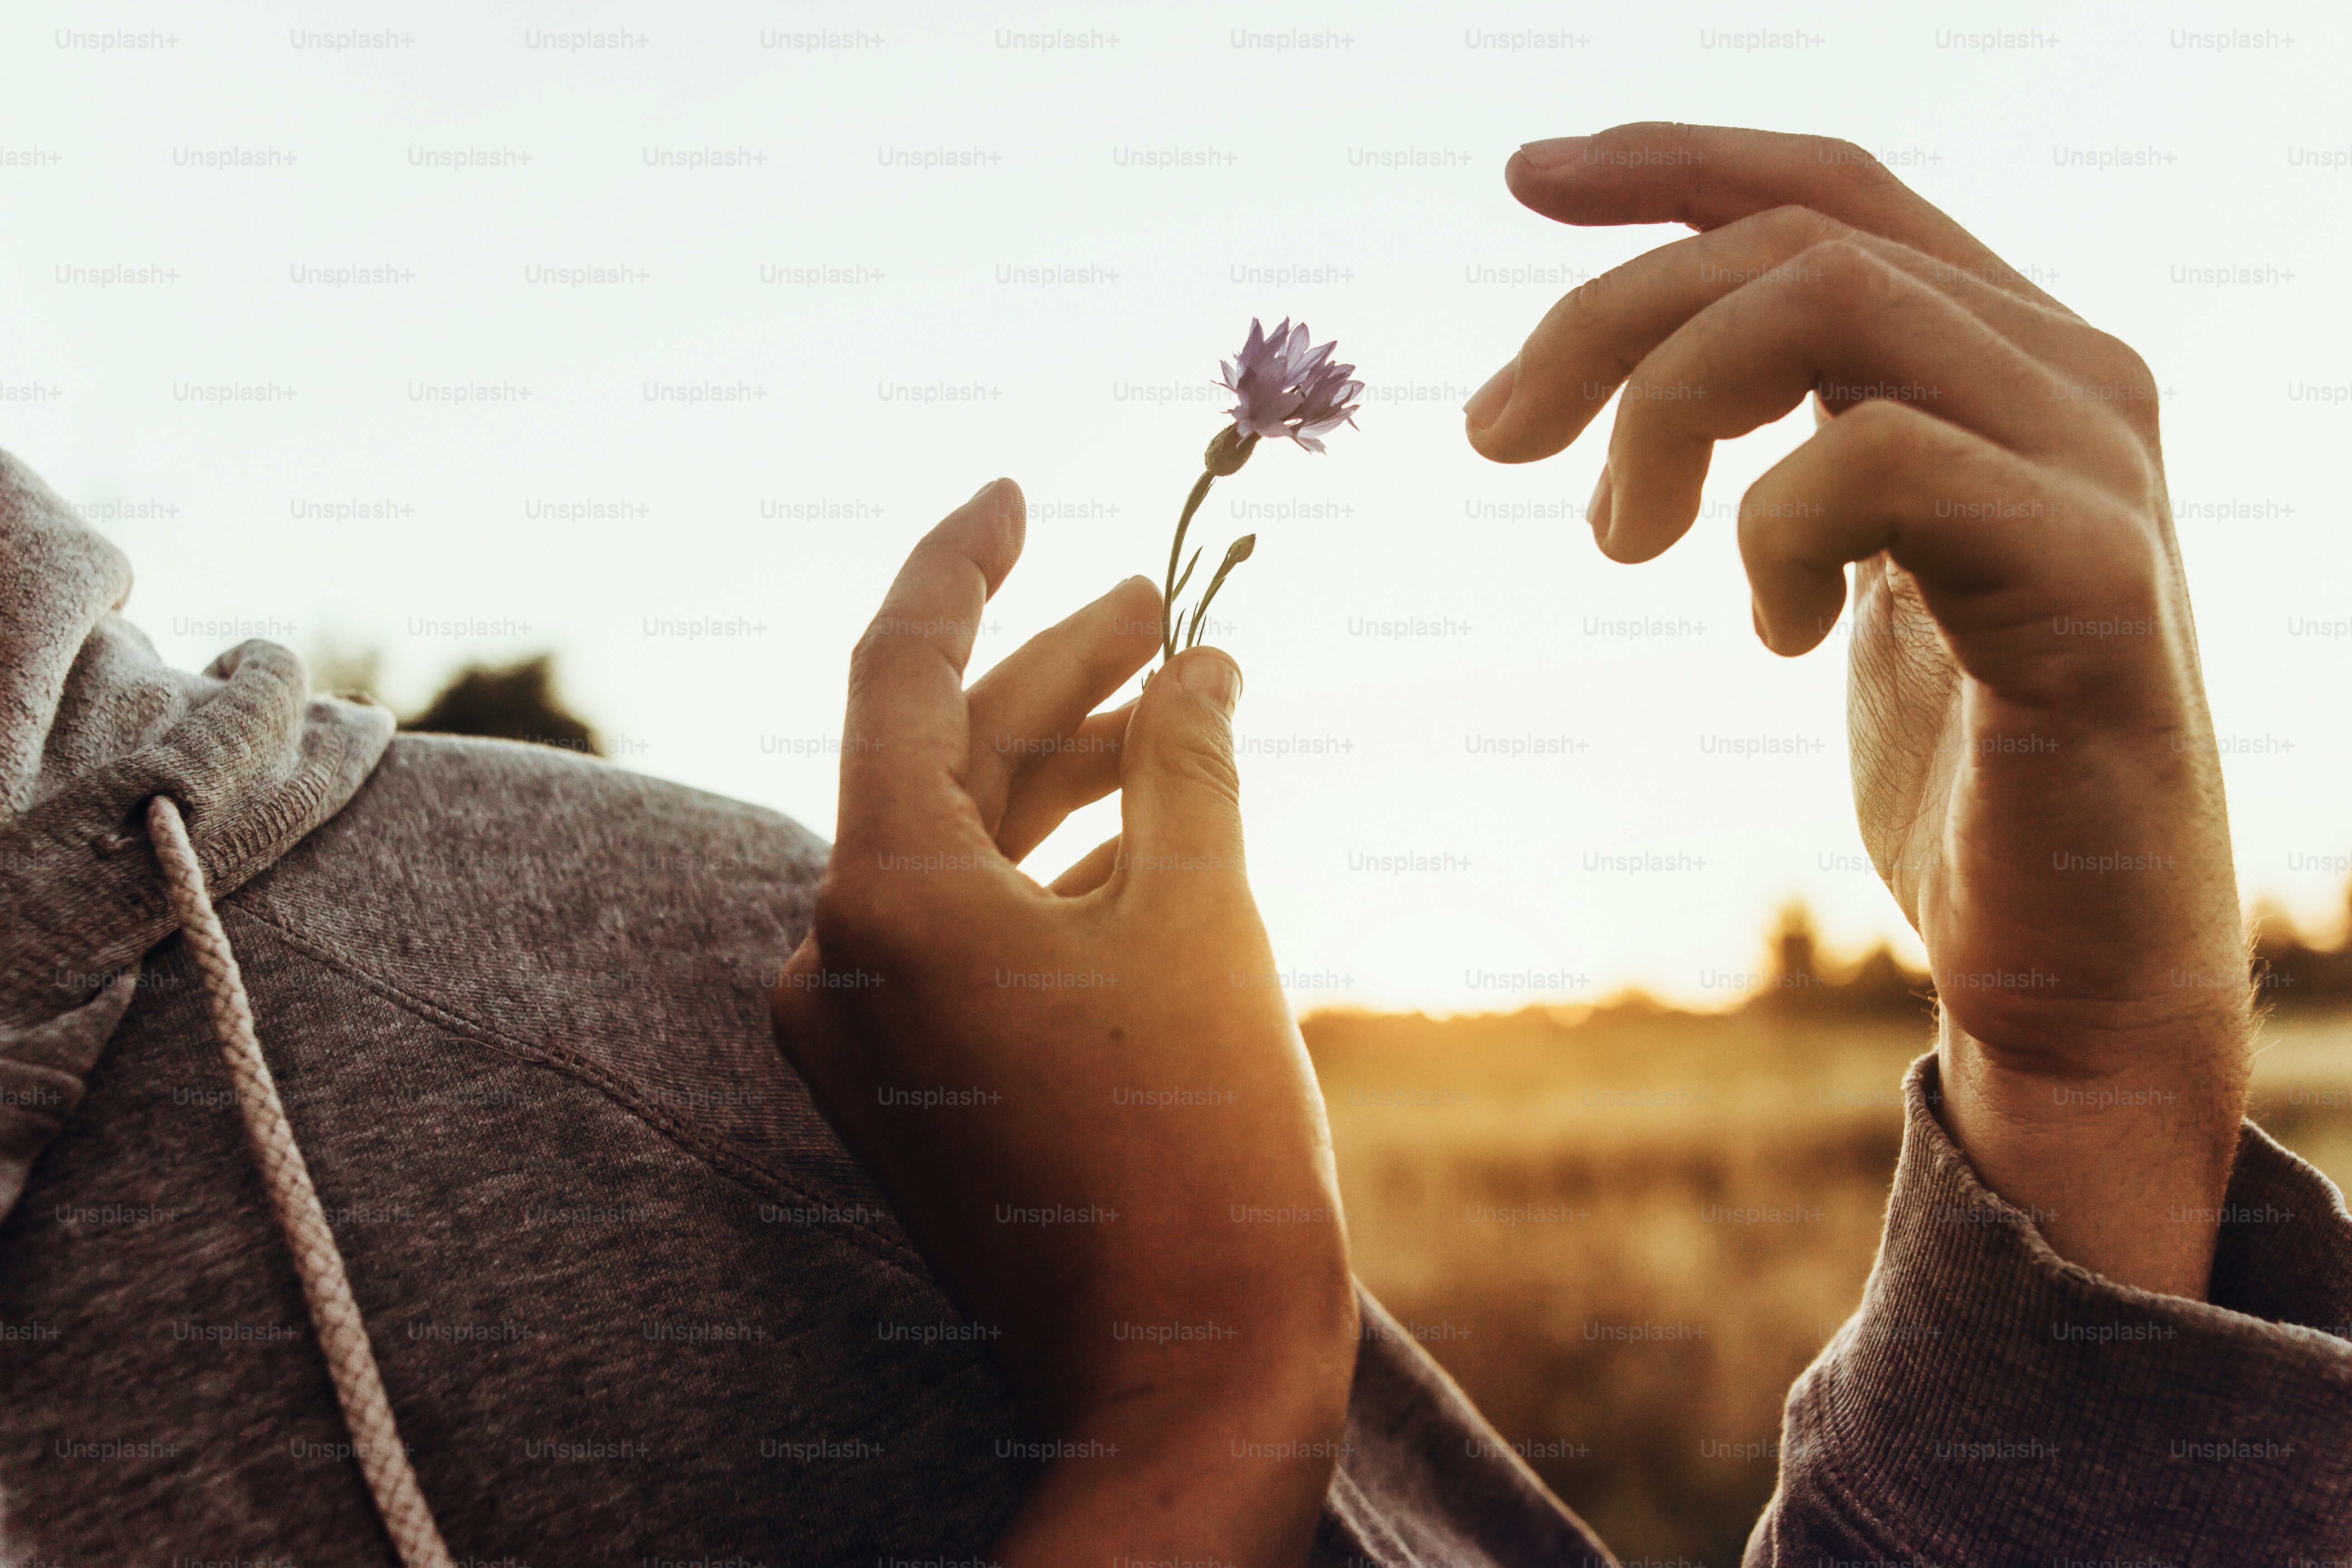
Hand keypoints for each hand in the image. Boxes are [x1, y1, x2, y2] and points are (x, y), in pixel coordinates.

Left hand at [771, 479, 1356, 1563]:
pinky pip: (976, 935)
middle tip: (1160, 602)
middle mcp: (843, 959)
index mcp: (884, 900)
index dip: (961, 565)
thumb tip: (1199, 664)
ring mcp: (869, 1032)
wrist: (1182, 1371)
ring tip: (1178, 692)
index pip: (900, 672)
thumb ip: (1188, 761)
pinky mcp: (912, 1084)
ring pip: (969, 849)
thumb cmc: (1201, 1145)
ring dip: (1071, 769)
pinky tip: (1149, 824)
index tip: (1015, 492)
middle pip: (948, 760)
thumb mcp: (1204, 912)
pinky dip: (1056, 870)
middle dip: (1060, 672)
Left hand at [1465, 123, 2249, 1297]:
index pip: (1832, 187)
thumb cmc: (1954, 764)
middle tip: (1495, 439)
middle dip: (1607, 316)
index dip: (1672, 160)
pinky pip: (1880, 457)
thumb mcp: (1853, 562)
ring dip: (1668, 408)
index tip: (1522, 179)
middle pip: (1795, 235)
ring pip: (1829, 303)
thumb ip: (1811, 436)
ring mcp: (2094, 462)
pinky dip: (1774, 532)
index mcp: (2007, 361)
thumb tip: (1663, 364)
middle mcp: (2069, 374)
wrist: (2072, 957)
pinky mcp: (2092, 573)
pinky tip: (1777, 633)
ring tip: (1620, 540)